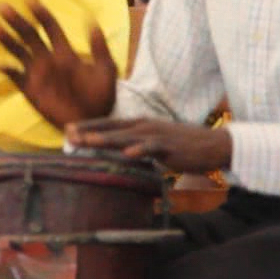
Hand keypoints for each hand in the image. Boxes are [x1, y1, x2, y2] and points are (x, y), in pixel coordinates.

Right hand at [0, 0, 116, 128]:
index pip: (50, 27)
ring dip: (6, 40)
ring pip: (19, 52)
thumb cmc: (101, 97)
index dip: (40, 14)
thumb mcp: (106, 70)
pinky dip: (8, 70)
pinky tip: (0, 64)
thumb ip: (99, 48)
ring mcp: (37, 74)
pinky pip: (16, 77)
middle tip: (2, 7)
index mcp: (65, 52)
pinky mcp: (30, 90)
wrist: (92, 123)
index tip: (29, 1)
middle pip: (29, 35)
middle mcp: (48, 59)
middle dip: (16, 21)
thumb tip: (92, 21)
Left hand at [66, 118, 230, 172]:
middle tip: (67, 134)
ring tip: (87, 141)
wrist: (212, 145)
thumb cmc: (181, 145)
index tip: (68, 129)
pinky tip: (127, 154)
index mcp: (140, 124)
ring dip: (106, 138)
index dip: (89, 126)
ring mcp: (156, 134)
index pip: (109, 123)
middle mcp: (144, 126)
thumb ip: (136, 145)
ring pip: (126, 136)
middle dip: (89, 131)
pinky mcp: (169, 146)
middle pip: (112, 128)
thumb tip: (119, 152)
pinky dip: (139, 150)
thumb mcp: (154, 142)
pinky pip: (152, 148)